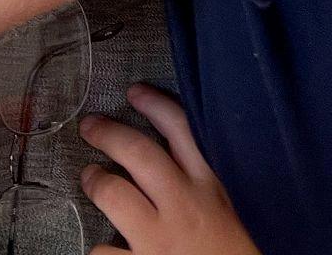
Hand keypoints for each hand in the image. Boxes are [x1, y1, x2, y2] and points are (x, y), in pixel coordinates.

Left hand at [82, 85, 261, 254]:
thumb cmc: (240, 252)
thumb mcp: (235, 206)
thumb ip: (210, 182)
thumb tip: (179, 159)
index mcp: (213, 185)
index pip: (182, 129)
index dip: (155, 105)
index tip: (135, 92)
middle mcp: (184, 204)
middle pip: (138, 152)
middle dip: (108, 133)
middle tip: (90, 126)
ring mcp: (159, 238)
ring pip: (113, 193)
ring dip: (96, 181)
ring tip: (90, 178)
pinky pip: (103, 251)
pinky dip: (101, 248)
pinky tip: (105, 248)